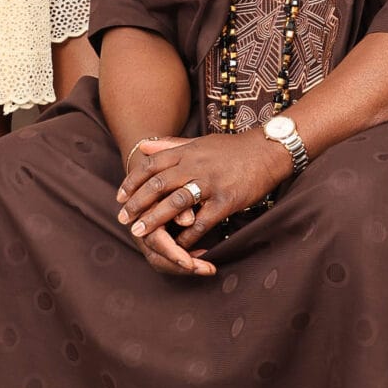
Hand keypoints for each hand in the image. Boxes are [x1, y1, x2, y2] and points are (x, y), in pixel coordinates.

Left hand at [116, 131, 290, 275]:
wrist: (267, 151)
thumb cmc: (232, 148)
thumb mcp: (199, 141)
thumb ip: (169, 145)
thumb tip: (141, 145)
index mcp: (187, 152)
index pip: (151, 165)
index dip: (132, 182)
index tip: (119, 197)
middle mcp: (195, 165)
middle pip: (158, 185)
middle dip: (137, 203)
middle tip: (123, 219)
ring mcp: (211, 183)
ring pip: (175, 203)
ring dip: (154, 220)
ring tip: (139, 233)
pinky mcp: (226, 200)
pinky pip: (202, 221)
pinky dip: (188, 234)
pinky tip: (177, 245)